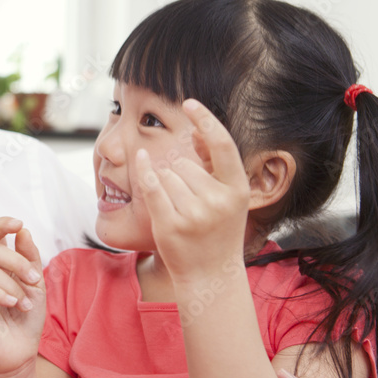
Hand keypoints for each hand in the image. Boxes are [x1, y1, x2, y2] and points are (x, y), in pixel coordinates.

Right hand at [0, 217, 45, 375]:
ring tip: (24, 304)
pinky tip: (12, 304)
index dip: (1, 225)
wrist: (17, 356)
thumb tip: (22, 231)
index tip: (18, 224)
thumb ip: (29, 258)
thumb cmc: (24, 322)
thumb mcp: (35, 286)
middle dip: (17, 262)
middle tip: (34, 279)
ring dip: (12, 285)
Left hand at [134, 99, 249, 282]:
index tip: (189, 101)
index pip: (223, 145)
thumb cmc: (218, 231)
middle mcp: (217, 201)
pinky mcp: (169, 223)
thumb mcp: (228, 199)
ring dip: (167, 184)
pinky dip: (144, 170)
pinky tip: (140, 158)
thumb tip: (197, 131)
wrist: (209, 275)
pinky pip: (151, 185)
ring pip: (166, 173)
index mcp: (237, 190)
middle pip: (183, 162)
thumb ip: (214, 165)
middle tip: (191, 203)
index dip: (206, 120)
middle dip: (181, 174)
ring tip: (181, 210)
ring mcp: (193, 214)